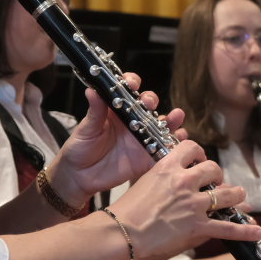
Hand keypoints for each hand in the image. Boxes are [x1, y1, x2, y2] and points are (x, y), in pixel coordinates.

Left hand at [49, 73, 182, 207]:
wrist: (80, 176)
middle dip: (151, 100)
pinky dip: (175, 141)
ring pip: (160, 125)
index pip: (127, 90)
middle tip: (148, 103)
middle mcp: (131, 121)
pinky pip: (164, 147)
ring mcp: (140, 138)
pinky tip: (180, 136)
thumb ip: (94, 112)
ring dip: (171, 118)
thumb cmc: (80, 148)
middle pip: (147, 105)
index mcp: (115, 110)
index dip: (132, 83)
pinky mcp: (146, 156)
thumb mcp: (86, 129)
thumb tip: (92, 90)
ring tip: (177, 116)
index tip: (132, 84)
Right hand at [108, 140, 260, 259]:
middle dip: (218, 175)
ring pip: (228, 195)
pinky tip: (256, 231)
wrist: (121, 234)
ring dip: (236, 196)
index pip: (192, 148)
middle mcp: (184, 182)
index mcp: (167, 168)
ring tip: (238, 197)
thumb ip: (160, 176)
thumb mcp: (142, 182)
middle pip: (213, 169)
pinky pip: (228, 228)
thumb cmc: (126, 210)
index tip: (199, 160)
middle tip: (216, 183)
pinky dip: (245, 232)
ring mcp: (193, 205)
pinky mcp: (198, 228)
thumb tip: (173, 174)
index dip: (199, 153)